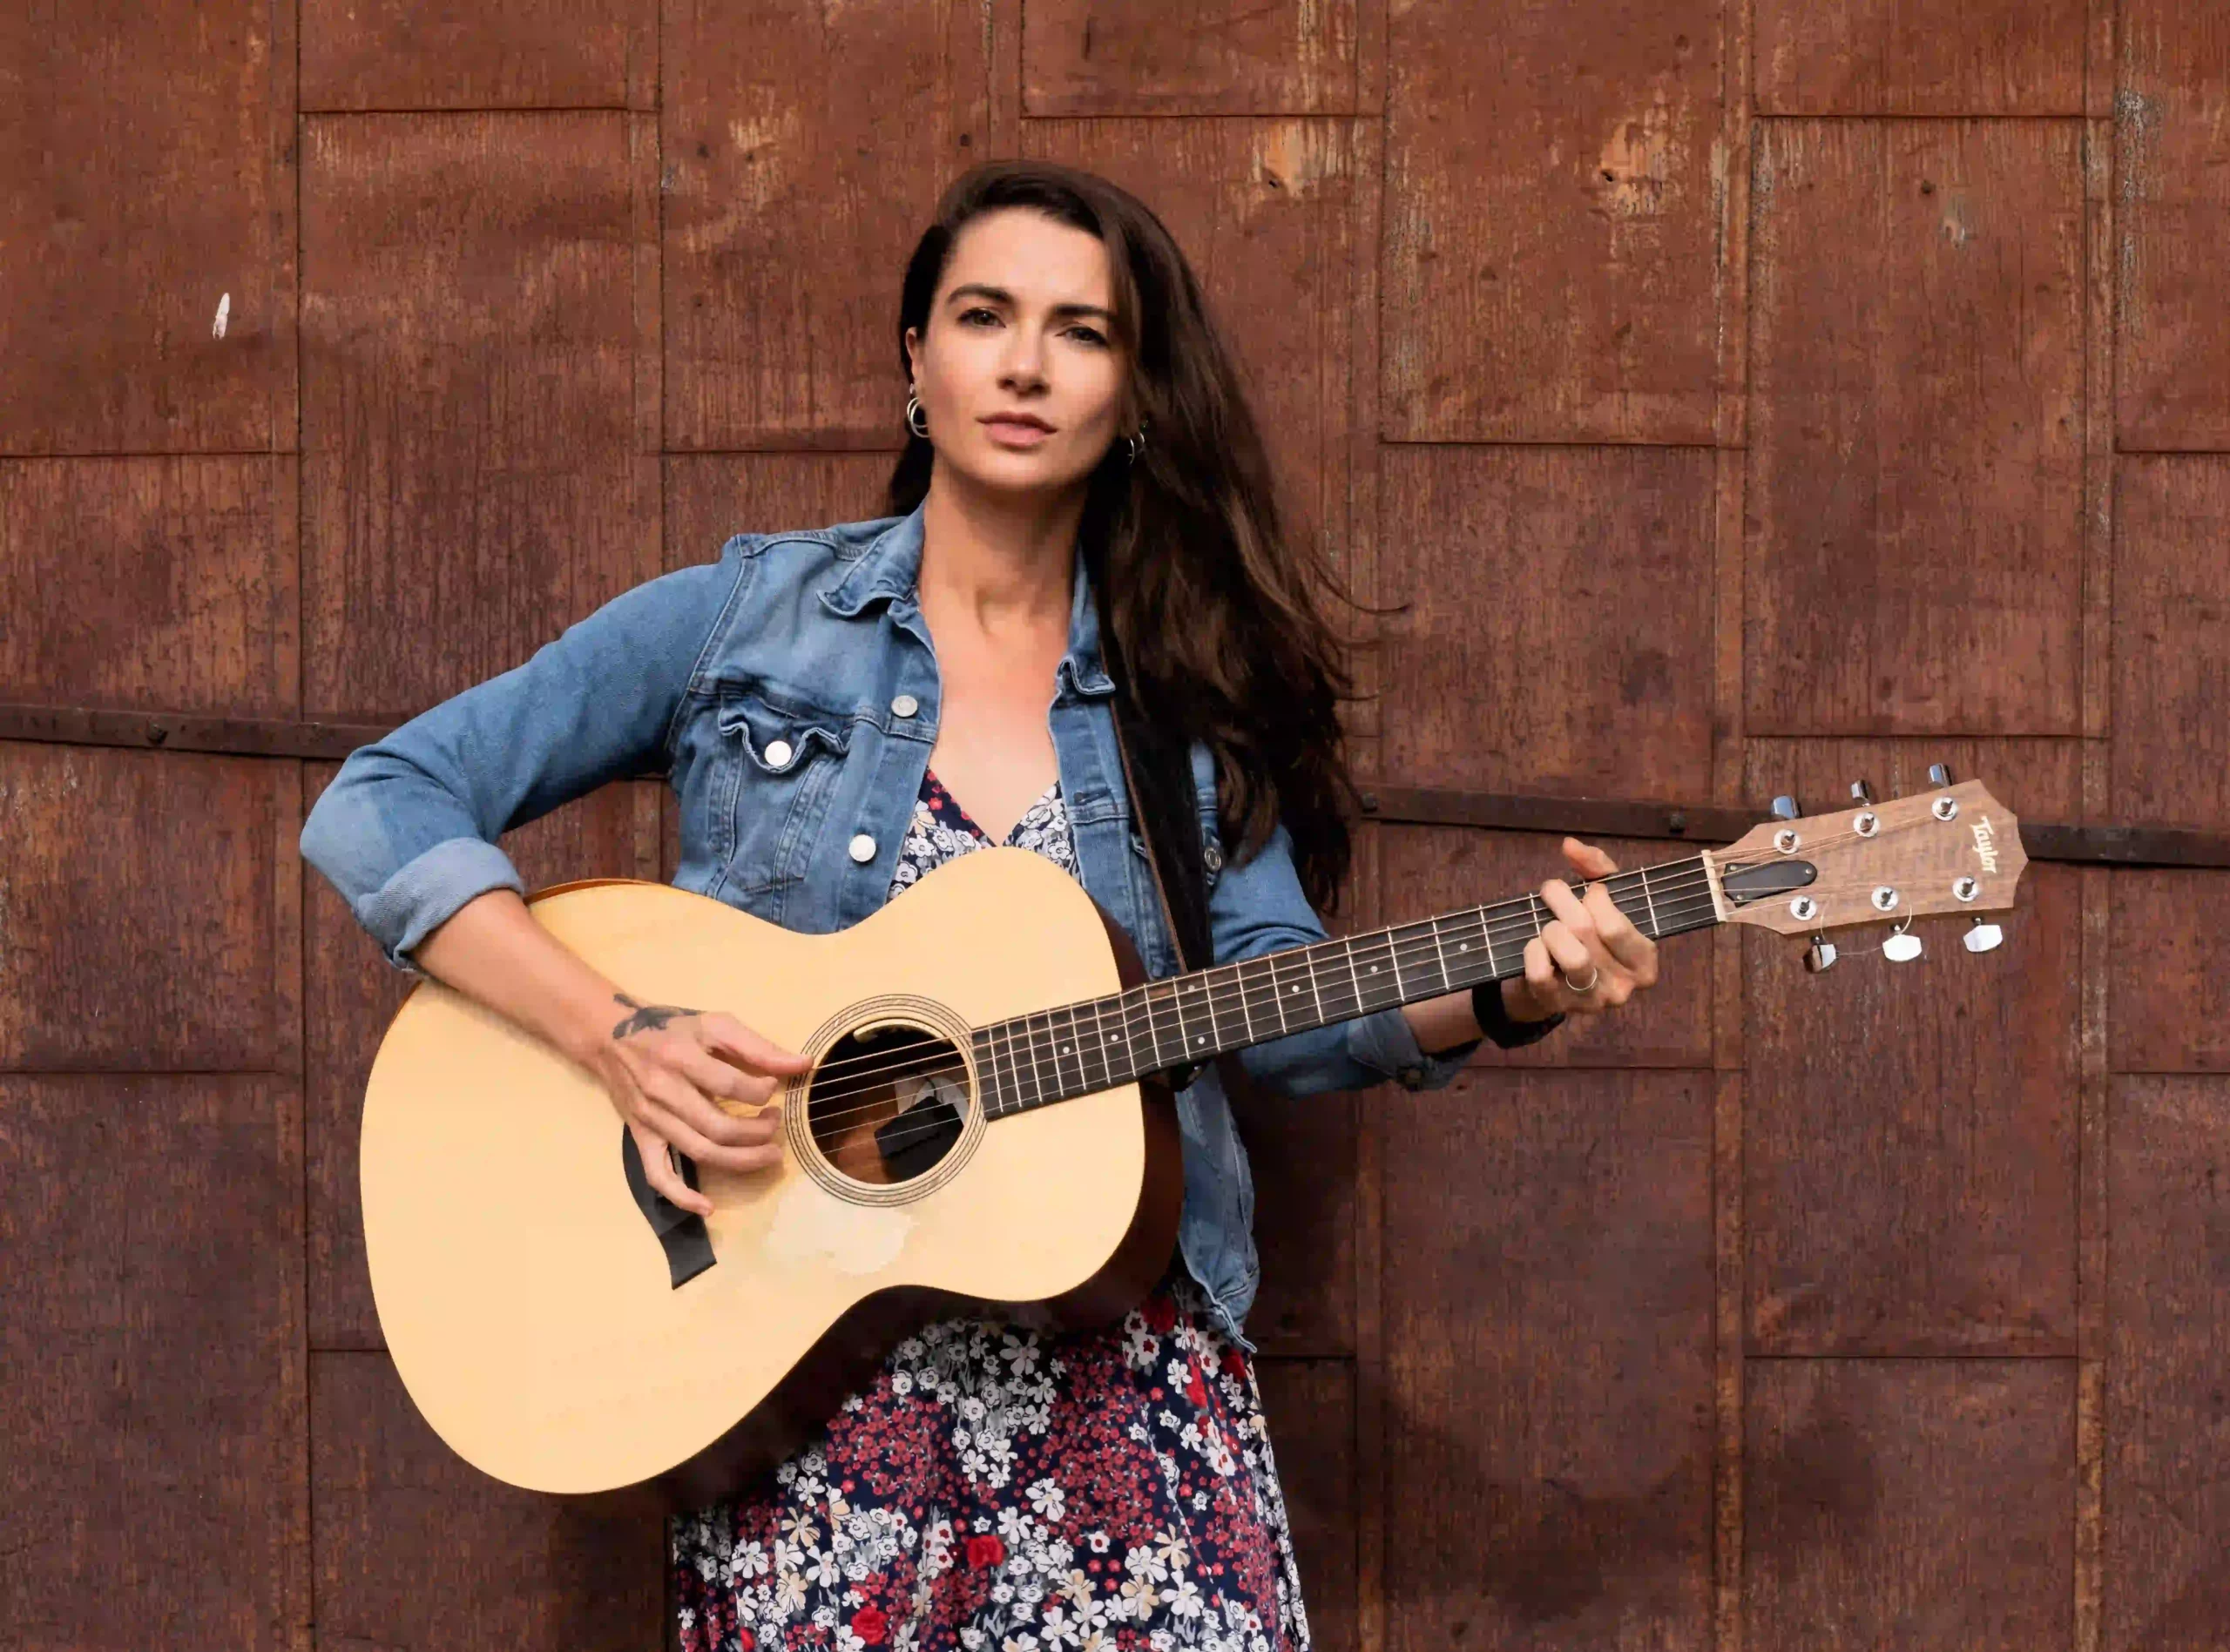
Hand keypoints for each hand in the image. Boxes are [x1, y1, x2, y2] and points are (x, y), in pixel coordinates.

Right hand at [586, 993, 813, 1216]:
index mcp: (681, 1057)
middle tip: (777, 1125)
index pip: (728, 1084)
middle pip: (717, 1127)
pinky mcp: (641, 1138)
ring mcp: (651, 1120)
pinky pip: (658, 1175)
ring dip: (740, 1160)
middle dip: (757, 1133)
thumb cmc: (671, 1029)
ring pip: (699, 1152)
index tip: (773, 1089)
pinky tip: (709, 1207)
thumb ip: (758, 1046)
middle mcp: (664, 1092)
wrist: (610, 1036)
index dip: (760, 1092)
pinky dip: (682, 1197)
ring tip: (768, 1154)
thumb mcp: (714, 1024)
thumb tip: (803, 1064)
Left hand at [1511, 837, 1661, 1020]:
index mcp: (1643, 962)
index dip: (1595, 899)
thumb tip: (1570, 845)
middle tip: (1554, 894)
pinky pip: (1541, 975)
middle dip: (1563, 903)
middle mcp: (1623, 987)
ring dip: (1551, 929)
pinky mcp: (1557, 1006)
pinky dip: (1533, 952)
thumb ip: (1595, 867)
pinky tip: (1535, 945)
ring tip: (1548, 924)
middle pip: (1588, 932)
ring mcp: (1590, 1001)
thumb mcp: (1601, 897)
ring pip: (1571, 957)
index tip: (1589, 892)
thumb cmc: (1587, 931)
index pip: (1616, 926)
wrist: (1554, 976)